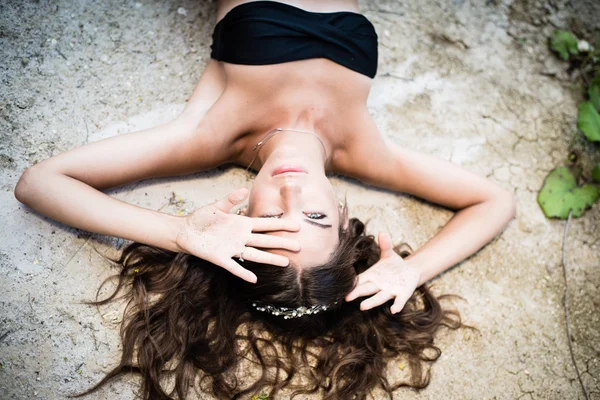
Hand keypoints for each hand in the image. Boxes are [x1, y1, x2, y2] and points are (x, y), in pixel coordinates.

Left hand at [175, 188, 300, 282]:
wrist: (185, 231)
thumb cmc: (202, 218)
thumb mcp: (217, 207)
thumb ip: (231, 199)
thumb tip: (244, 190)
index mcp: (242, 224)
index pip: (265, 225)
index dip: (280, 225)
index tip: (296, 227)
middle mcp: (240, 237)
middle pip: (265, 240)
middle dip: (281, 243)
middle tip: (298, 246)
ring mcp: (232, 249)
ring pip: (255, 254)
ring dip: (269, 259)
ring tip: (285, 263)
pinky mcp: (221, 258)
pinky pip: (234, 267)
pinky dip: (243, 272)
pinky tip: (254, 279)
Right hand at [345, 232, 421, 313]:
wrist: (409, 272)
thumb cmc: (394, 265)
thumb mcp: (389, 254)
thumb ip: (385, 245)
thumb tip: (382, 232)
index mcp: (372, 275)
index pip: (360, 280)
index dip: (353, 283)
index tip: (343, 287)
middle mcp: (378, 285)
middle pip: (366, 289)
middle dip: (357, 293)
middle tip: (347, 297)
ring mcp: (389, 291)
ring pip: (379, 297)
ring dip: (371, 302)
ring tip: (362, 307)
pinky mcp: (401, 295)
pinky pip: (398, 301)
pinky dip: (396, 305)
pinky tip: (394, 310)